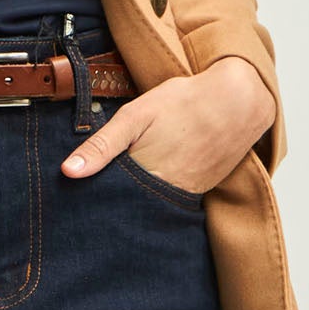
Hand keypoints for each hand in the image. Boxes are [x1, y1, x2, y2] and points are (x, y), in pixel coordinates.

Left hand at [61, 54, 276, 194]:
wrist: (240, 102)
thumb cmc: (186, 103)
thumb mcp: (136, 116)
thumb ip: (102, 145)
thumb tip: (68, 172)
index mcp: (143, 177)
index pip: (107, 198)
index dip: (91, 196)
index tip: (76, 194)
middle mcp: (163, 194)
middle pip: (127, 207)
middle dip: (112, 200)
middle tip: (98, 187)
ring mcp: (183, 195)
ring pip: (148, 205)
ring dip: (135, 197)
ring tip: (129, 178)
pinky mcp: (198, 192)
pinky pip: (169, 200)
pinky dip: (157, 192)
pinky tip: (154, 175)